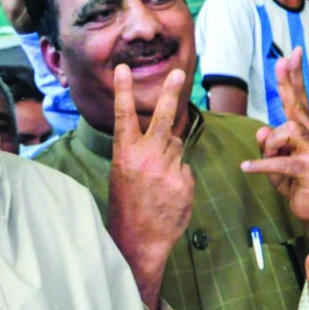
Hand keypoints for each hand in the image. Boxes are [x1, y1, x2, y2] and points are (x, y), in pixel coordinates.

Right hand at [106, 65, 192, 309]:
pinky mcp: (185, 181)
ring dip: (171, 154)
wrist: (139, 240)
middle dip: (171, 93)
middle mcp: (147, 157)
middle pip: (163, 118)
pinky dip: (179, 177)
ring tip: (157, 180)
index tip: (123, 69)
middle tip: (180, 73)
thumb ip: (143, 152)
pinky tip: (168, 194)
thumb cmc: (128, 205)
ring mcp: (168, 169)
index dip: (124, 91)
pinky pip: (185, 168)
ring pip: (177, 146)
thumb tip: (169, 138)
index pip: (124, 116)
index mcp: (125, 154)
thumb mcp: (123, 174)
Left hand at [242, 50, 308, 229]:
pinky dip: (260, 164)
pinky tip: (245, 167)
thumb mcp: (276, 161)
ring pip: (284, 131)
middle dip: (289, 80)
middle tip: (283, 60)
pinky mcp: (308, 169)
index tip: (291, 53)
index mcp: (304, 130)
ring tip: (264, 160)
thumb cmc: (296, 184)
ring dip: (269, 145)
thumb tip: (262, 129)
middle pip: (297, 103)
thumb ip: (268, 144)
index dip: (294, 76)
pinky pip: (279, 161)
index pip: (298, 99)